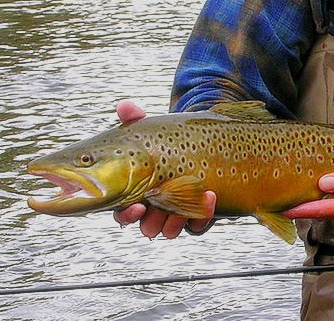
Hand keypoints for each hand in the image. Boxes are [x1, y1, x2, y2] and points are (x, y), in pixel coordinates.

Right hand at [111, 100, 216, 237]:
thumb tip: (123, 104)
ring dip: (176, 222)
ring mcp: (176, 212)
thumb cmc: (166, 141)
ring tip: (183, 209)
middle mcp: (153, 207)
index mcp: (134, 193)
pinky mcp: (198, 213)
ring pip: (172, 228)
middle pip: (147, 225)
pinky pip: (200, 223)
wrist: (199, 142)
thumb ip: (135, 119)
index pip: (123, 212)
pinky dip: (204, 214)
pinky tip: (210, 198)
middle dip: (151, 222)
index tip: (136, 207)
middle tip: (160, 212)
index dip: (127, 214)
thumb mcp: (152, 129)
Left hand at [283, 159, 333, 226]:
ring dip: (318, 199)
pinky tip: (326, 186)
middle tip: (287, 192)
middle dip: (306, 203)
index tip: (285, 209)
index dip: (303, 209)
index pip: (324, 210)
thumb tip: (325, 182)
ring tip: (301, 188)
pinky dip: (331, 197)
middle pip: (325, 210)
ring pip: (333, 207)